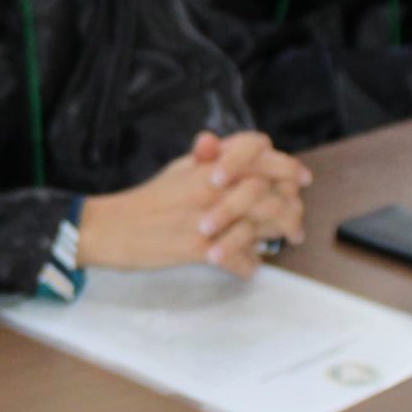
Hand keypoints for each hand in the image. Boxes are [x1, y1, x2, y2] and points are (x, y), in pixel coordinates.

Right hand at [79, 131, 312, 278]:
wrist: (111, 228)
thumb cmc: (146, 201)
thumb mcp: (178, 170)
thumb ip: (208, 158)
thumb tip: (225, 144)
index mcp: (207, 164)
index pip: (260, 152)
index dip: (286, 164)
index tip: (300, 179)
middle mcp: (210, 186)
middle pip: (270, 190)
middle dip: (292, 208)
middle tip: (296, 225)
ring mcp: (206, 216)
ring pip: (262, 223)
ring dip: (277, 236)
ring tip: (281, 245)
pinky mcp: (198, 247)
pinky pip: (239, 258)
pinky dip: (249, 265)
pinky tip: (249, 266)